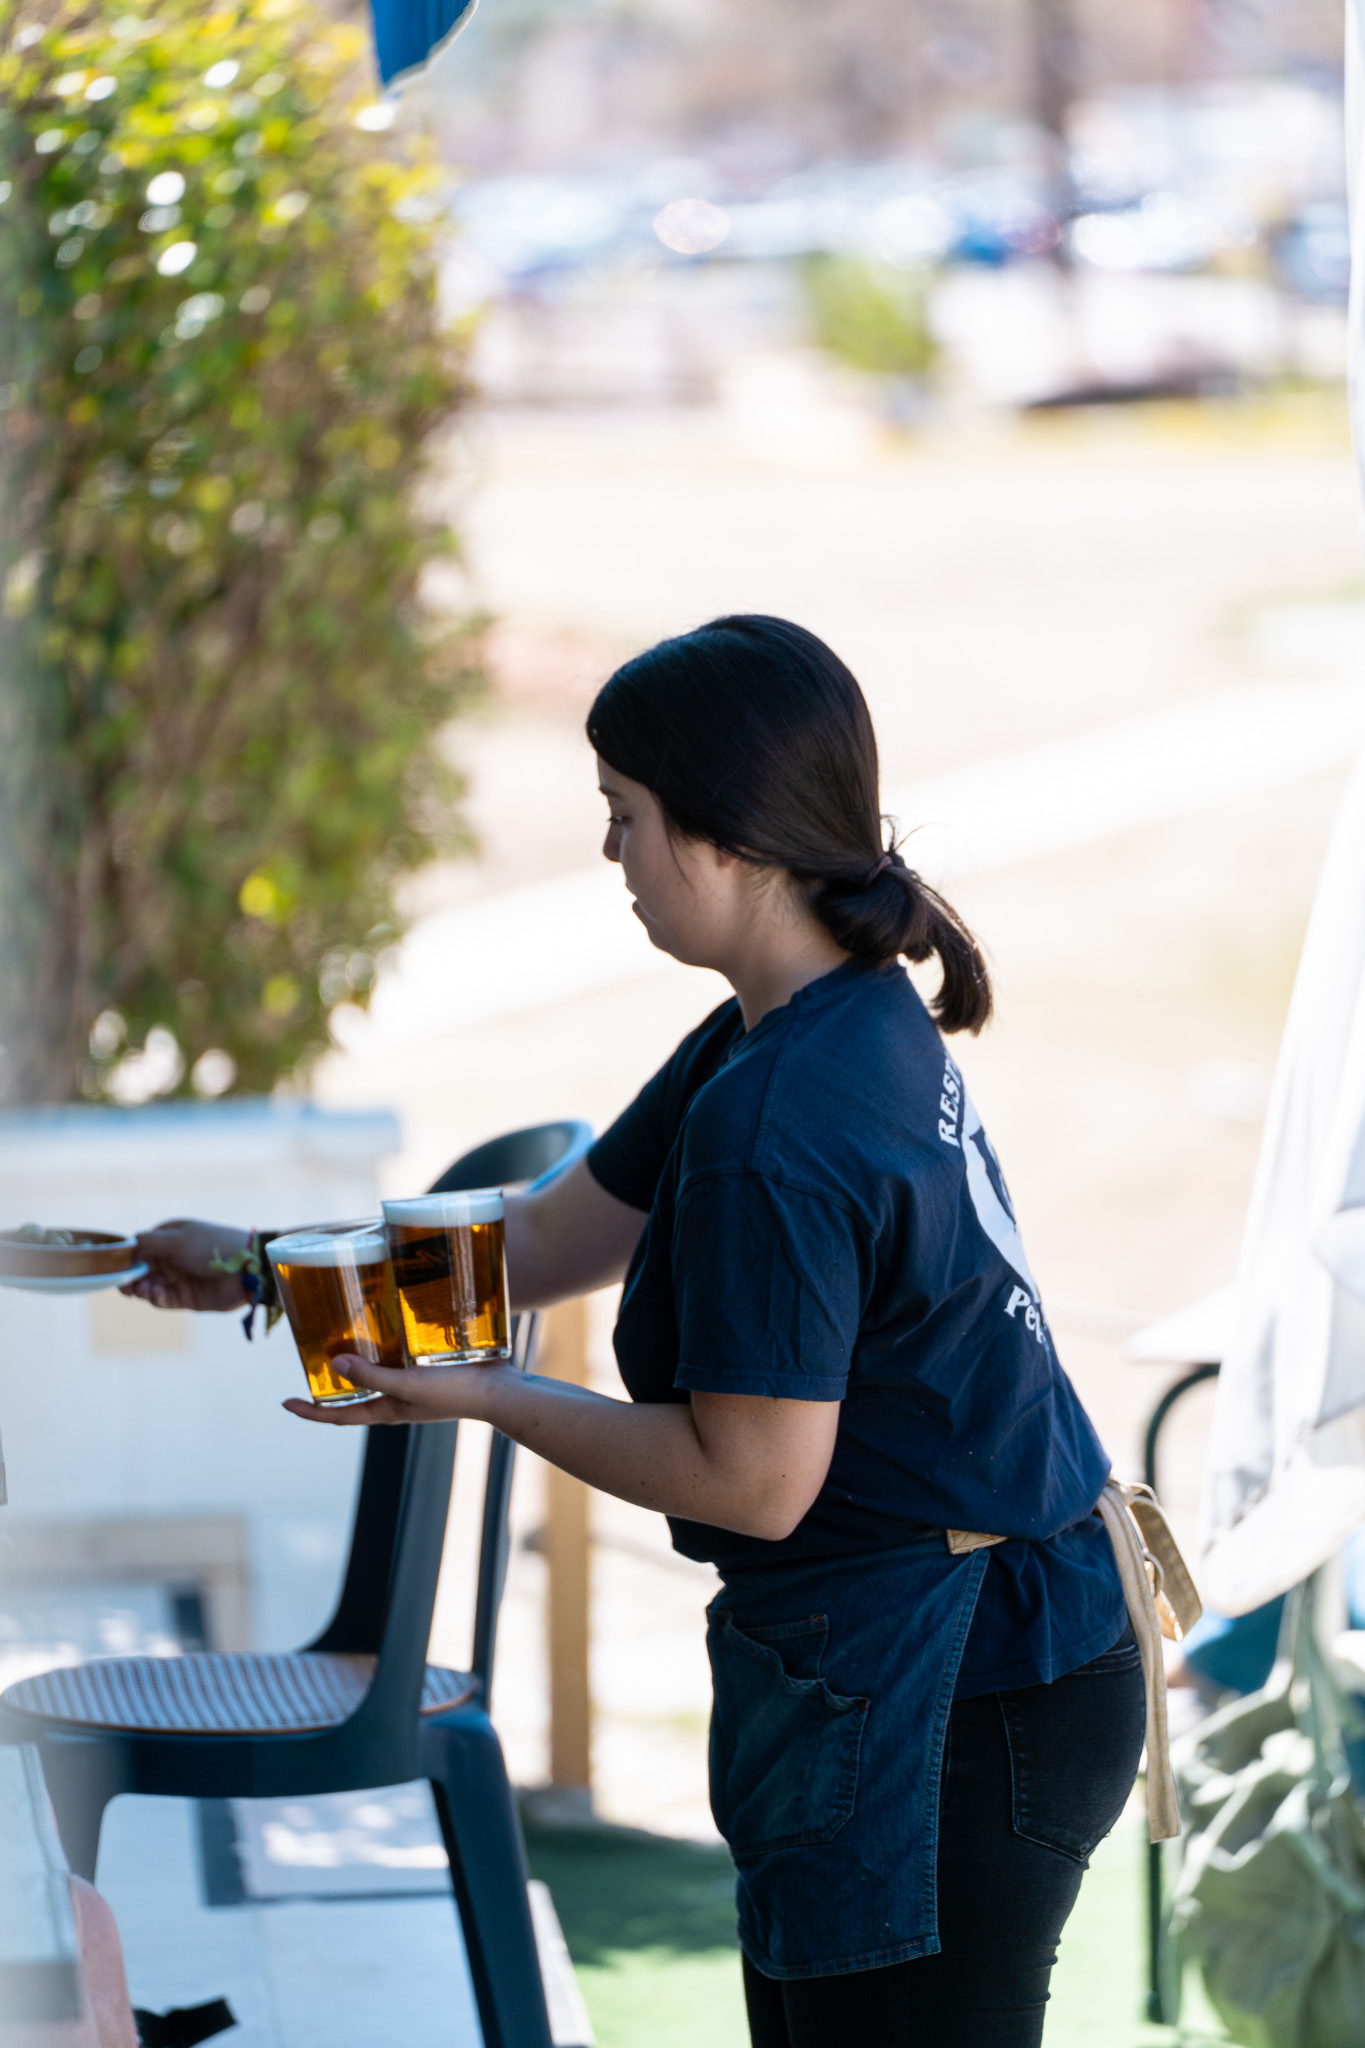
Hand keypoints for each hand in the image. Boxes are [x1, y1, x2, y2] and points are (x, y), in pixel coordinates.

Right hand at [121, 1218, 252, 1312]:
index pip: (140, 1248)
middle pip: (141, 1270)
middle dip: (131, 1278)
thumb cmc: (212, 1246)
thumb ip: (149, 1242)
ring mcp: (179, 1278)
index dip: (127, 1259)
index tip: (117, 1269)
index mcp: (170, 1237)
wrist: (247, 1269)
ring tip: (144, 1290)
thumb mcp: (177, 1240)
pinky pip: (163, 1300)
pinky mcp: (186, 1297)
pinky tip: (156, 1295)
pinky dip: (156, 1298)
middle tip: (127, 1286)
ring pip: (149, 1286)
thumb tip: (127, 1243)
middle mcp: (172, 1257)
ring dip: (142, 1289)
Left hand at [283, 1355, 506, 1426]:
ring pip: (377, 1376)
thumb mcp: (407, 1386)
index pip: (339, 1416)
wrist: (499, 1393)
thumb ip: (373, 1375)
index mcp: (387, 1411)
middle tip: (313, 1360)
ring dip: (359, 1363)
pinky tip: (389, 1327)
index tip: (284, 1403)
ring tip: (345, 1337)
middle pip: (355, 1396)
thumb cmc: (454, 1393)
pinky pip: (399, 1362)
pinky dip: (386, 1349)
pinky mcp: (429, 1373)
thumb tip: (334, 1364)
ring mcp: (414, 1388)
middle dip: (332, 1384)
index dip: (310, 1412)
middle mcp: (396, 1402)